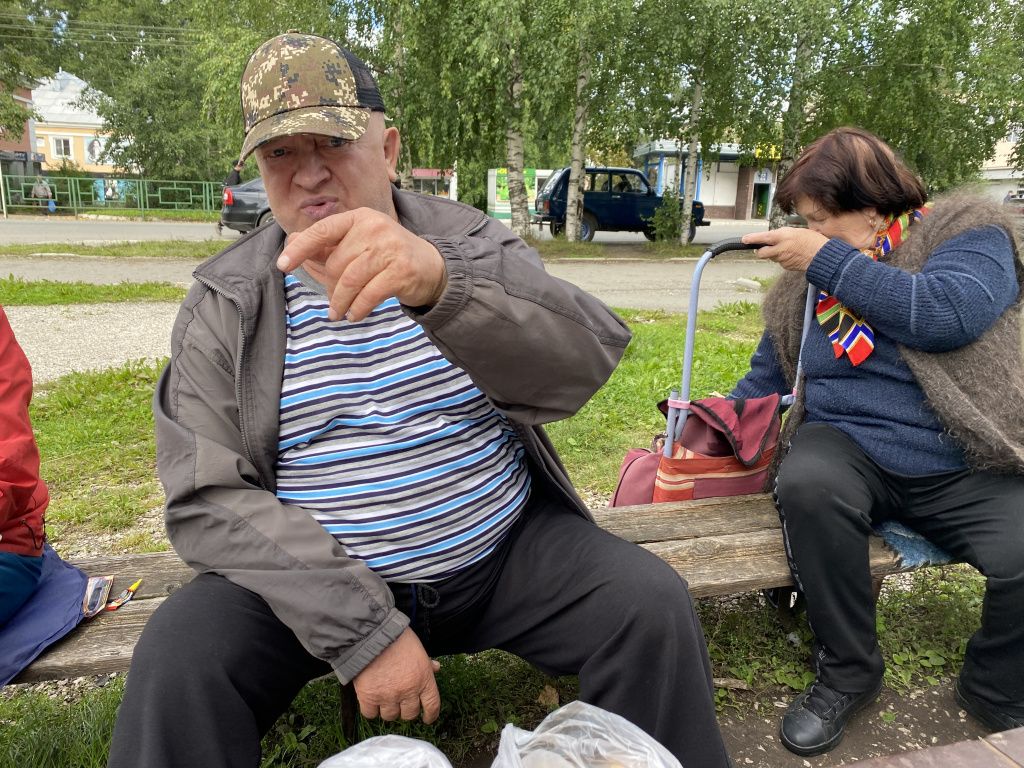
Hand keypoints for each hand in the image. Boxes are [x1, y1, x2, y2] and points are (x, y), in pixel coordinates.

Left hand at [277, 208, 446, 321]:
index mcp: (360, 217)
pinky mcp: (400, 271)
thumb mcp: (358, 245)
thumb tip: (292, 243)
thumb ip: (327, 246)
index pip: (322, 231)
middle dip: (330, 287)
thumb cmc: (388, 256)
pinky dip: (358, 309)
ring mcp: (389, 248)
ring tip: (339, 313)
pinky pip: (368, 295)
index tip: (282, 265)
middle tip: (334, 301)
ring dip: (340, 302)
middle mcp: (374, 228)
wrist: (431, 268)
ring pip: (350, 281)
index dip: (300, 249)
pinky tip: (355, 315)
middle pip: (336, 263)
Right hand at [352, 627, 441, 722]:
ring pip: (391, 716)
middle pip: (410, 714)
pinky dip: (371, 709)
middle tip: (401, 702)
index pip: (432, 706)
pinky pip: (371, 714)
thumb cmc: (398, 639)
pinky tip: (371, 701)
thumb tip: (436, 668)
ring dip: (389, 710)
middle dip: (406, 710)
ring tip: (385, 699)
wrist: (372, 635)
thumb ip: (426, 664)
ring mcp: (388, 696)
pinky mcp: (369, 697)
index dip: (430, 715)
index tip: (427, 718)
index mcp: (424, 680)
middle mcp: (408, 692)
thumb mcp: (418, 650)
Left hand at [741, 227, 828, 271]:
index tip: (744, 239)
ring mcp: (782, 259)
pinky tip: (793, 255)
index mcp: (783, 237)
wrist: (822, 256)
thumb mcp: (796, 231)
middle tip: (763, 248)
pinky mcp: (786, 267)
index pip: (763, 238)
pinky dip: (783, 259)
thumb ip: (782, 235)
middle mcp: (780, 248)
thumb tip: (772, 238)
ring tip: (788, 249)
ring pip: (772, 257)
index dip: (752, 239)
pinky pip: (780, 262)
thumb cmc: (812, 241)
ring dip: (775, 254)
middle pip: (761, 253)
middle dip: (760, 251)